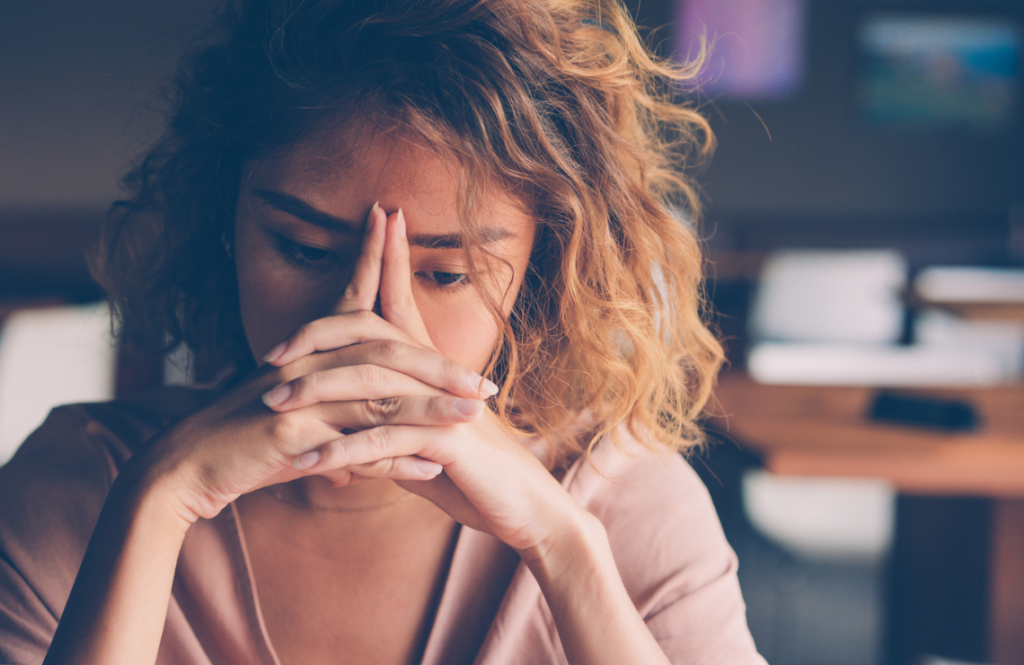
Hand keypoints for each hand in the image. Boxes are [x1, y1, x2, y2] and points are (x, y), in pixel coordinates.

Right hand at [139, 203, 493, 524]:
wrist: (185, 468)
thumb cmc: (244, 439)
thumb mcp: (295, 408)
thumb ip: (339, 403)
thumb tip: (386, 414)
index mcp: (307, 351)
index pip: (350, 298)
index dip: (373, 257)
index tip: (394, 217)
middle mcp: (306, 364)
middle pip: (383, 352)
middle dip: (439, 367)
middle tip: (487, 383)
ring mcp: (298, 397)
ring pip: (378, 396)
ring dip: (432, 409)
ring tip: (474, 418)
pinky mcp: (290, 434)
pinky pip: (354, 446)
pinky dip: (396, 460)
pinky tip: (430, 469)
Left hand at [262, 206, 587, 559]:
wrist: (523, 507)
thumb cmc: (472, 474)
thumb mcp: (421, 444)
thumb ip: (387, 426)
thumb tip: (347, 428)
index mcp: (433, 368)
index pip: (401, 302)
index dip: (387, 259)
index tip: (372, 219)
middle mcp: (438, 376)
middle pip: (373, 334)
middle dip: (319, 337)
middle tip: (268, 354)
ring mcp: (444, 405)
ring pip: (371, 384)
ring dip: (316, 394)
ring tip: (272, 406)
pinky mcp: (448, 441)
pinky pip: (384, 440)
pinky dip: (342, 452)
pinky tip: (307, 464)